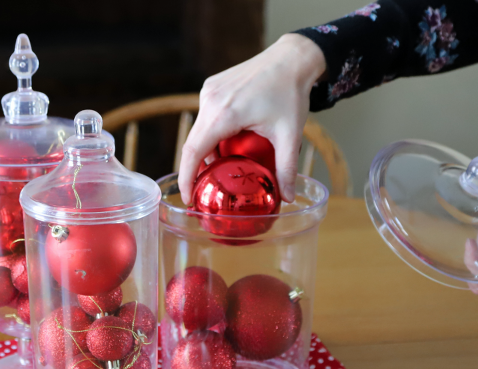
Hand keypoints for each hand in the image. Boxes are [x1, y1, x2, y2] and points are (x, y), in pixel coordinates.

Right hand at [177, 33, 325, 204]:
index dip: (186, 178)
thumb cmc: (290, 93)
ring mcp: (209, 91)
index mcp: (223, 114)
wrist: (291, 59)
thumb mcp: (289, 135)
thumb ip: (286, 168)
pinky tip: (227, 145)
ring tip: (221, 169)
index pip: (193, 152)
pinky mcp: (212, 87)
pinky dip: (212, 134)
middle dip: (195, 170)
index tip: (187, 199)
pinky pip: (206, 117)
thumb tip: (288, 197)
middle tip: (203, 191)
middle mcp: (210, 101)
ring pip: (200, 131)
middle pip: (193, 143)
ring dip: (207, 151)